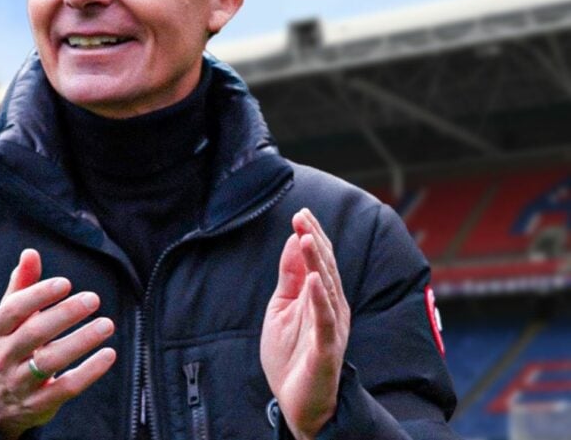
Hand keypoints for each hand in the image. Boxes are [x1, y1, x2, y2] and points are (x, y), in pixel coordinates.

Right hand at [0, 249, 115, 439]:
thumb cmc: (10, 345)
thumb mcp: (9, 318)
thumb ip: (21, 285)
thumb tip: (30, 253)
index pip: (14, 310)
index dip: (39, 295)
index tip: (65, 283)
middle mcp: (4, 356)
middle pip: (34, 334)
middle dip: (64, 315)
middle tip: (93, 298)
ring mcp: (20, 382)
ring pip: (50, 361)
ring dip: (81, 341)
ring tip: (107, 324)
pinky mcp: (39, 404)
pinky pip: (66, 388)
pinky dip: (89, 372)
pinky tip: (108, 354)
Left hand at [261, 208, 349, 439]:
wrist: (298, 404)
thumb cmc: (291, 357)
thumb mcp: (282, 310)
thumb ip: (290, 278)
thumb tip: (292, 241)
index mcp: (323, 299)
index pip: (320, 261)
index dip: (311, 236)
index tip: (300, 212)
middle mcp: (333, 310)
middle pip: (327, 269)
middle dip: (314, 241)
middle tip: (302, 216)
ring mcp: (331, 329)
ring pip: (328, 290)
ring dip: (317, 263)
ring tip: (306, 238)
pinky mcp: (326, 350)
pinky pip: (325, 322)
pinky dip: (320, 300)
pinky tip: (314, 280)